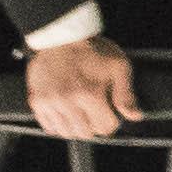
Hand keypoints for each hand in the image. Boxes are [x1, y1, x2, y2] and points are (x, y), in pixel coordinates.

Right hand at [21, 38, 136, 141]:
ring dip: (76, 127)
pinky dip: (58, 124)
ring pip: (66, 132)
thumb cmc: (92, 51)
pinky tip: (66, 112)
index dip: (111, 122)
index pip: (105, 127)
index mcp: (90, 94)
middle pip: (85, 133)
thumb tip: (135, 116)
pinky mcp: (36, 101)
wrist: (61, 38)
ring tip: (81, 112)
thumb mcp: (119, 67)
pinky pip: (48, 126)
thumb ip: (126, 95)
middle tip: (96, 113)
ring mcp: (49, 103)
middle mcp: (67, 102)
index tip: (110, 113)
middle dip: (94, 126)